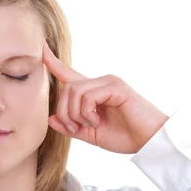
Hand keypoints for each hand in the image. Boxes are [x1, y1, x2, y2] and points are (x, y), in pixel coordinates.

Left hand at [43, 41, 169, 153]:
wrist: (149, 141)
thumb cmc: (125, 136)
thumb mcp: (91, 134)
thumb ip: (71, 127)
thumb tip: (50, 119)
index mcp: (93, 92)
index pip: (69, 74)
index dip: (53, 62)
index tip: (41, 49)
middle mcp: (100, 83)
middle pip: (66, 88)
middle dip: (64, 112)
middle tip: (74, 129)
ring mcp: (108, 82)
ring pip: (74, 91)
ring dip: (75, 114)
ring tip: (90, 124)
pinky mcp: (116, 86)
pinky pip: (88, 96)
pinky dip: (87, 112)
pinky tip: (97, 120)